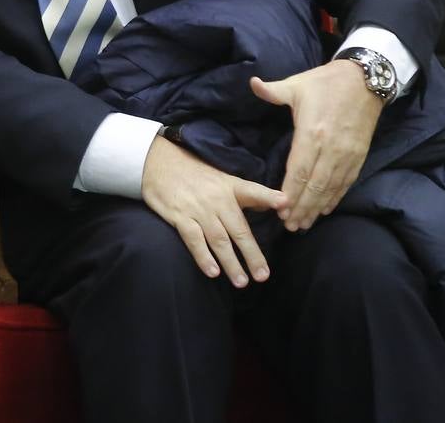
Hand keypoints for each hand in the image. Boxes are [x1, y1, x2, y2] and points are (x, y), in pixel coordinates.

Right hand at [140, 137, 287, 286]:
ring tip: (241, 282)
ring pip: (218, 239)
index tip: (286, 205)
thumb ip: (250, 194)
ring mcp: (198, 209)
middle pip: (238, 230)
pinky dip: (203, 256)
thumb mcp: (224, 178)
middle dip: (252, 255)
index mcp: (230, 187)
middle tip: (262, 276)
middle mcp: (217, 199)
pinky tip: (212, 271)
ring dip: (230, 262)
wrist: (158, 163)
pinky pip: (193, 239)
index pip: (253, 192)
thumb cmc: (195, 173)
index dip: (269, 198)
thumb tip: (281, 203)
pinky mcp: (179, 216)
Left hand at [251, 59, 381, 231]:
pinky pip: (346, 182)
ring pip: (331, 188)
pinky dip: (335, 198)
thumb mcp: (297, 83)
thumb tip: (252, 82)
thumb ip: (273, 90)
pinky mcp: (359, 155)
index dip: (290, 193)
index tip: (280, 210)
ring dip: (317, 208)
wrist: (367, 79)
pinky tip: (325, 210)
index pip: (299, 170)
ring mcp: (347, 154)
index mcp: (312, 133)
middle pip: (314, 185)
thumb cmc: (326, 82)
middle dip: (301, 208)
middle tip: (289, 225)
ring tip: (303, 223)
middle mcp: (331, 148)